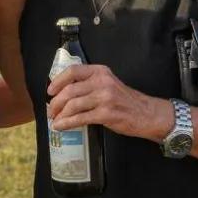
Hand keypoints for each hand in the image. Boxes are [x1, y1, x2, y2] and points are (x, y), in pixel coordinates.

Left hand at [46, 64, 170, 140]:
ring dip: (59, 114)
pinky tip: (60, 126)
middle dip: (55, 103)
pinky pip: (80, 118)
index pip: (73, 71)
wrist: (147, 113)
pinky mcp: (106, 114)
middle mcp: (102, 82)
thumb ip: (89, 84)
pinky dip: (67, 123)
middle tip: (50, 111)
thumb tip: (63, 93)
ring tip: (54, 120)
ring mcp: (104, 98)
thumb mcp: (108, 84)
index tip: (50, 91)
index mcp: (100, 72)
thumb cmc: (125, 100)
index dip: (58, 81)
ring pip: (73, 105)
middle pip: (70, 90)